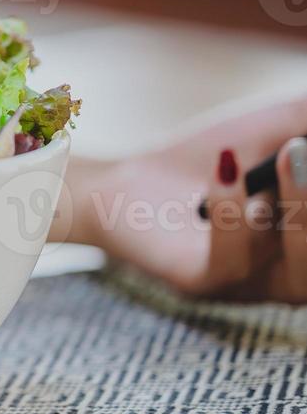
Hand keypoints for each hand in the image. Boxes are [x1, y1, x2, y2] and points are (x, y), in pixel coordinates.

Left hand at [68, 94, 306, 299]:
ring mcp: (252, 285)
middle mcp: (295, 274)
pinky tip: (227, 168)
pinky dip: (235, 211)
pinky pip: (232, 263)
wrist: (124, 178)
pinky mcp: (202, 285)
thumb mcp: (279, 128)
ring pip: (299, 275)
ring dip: (304, 210)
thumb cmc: (211, 157)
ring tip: (294, 152)